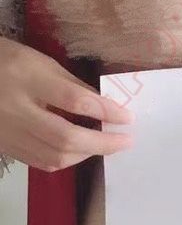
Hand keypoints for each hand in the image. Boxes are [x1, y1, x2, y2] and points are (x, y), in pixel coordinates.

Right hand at [0, 36, 134, 171]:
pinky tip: (80, 151)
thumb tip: (105, 107)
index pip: (73, 100)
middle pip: (65, 137)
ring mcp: (10, 133)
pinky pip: (42, 162)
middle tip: (125, 141)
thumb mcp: (40, 62)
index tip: (127, 117)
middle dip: (101, 143)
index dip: (104, 111)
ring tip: (104, 145)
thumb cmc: (7, 62)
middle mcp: (16, 109)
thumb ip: (72, 85)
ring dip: (86, 154)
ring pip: (55, 156)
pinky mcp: (7, 148)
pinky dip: (67, 159)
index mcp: (25, 78)